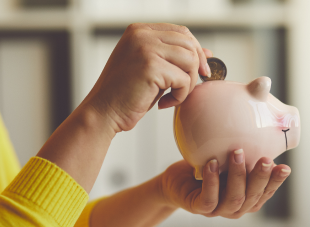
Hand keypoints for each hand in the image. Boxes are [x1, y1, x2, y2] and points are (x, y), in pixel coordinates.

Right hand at [83, 23, 211, 132]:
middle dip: (196, 67)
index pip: (180, 31)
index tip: (200, 70)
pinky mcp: (151, 67)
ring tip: (173, 96)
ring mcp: (145, 48)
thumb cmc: (124, 95)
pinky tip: (163, 103)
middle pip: (188, 43)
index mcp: (139, 31)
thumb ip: (173, 58)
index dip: (195, 50)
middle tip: (188, 88)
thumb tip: (207, 53)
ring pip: (190, 60)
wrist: (102, 113)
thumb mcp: (151, 70)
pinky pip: (183, 80)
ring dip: (187, 83)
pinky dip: (179, 96)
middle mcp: (141, 35)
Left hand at [159, 150, 290, 217]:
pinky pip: (208, 198)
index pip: (266, 192)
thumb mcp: (227, 160)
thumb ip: (244, 153)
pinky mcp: (198, 208)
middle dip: (260, 177)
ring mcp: (218, 210)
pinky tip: (212, 164)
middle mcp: (236, 207)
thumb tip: (261, 124)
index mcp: (248, 198)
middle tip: (266, 159)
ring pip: (234, 198)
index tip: (285, 167)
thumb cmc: (207, 169)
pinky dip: (212, 181)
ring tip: (237, 153)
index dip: (276, 182)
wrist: (177, 182)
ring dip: (237, 175)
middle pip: (252, 197)